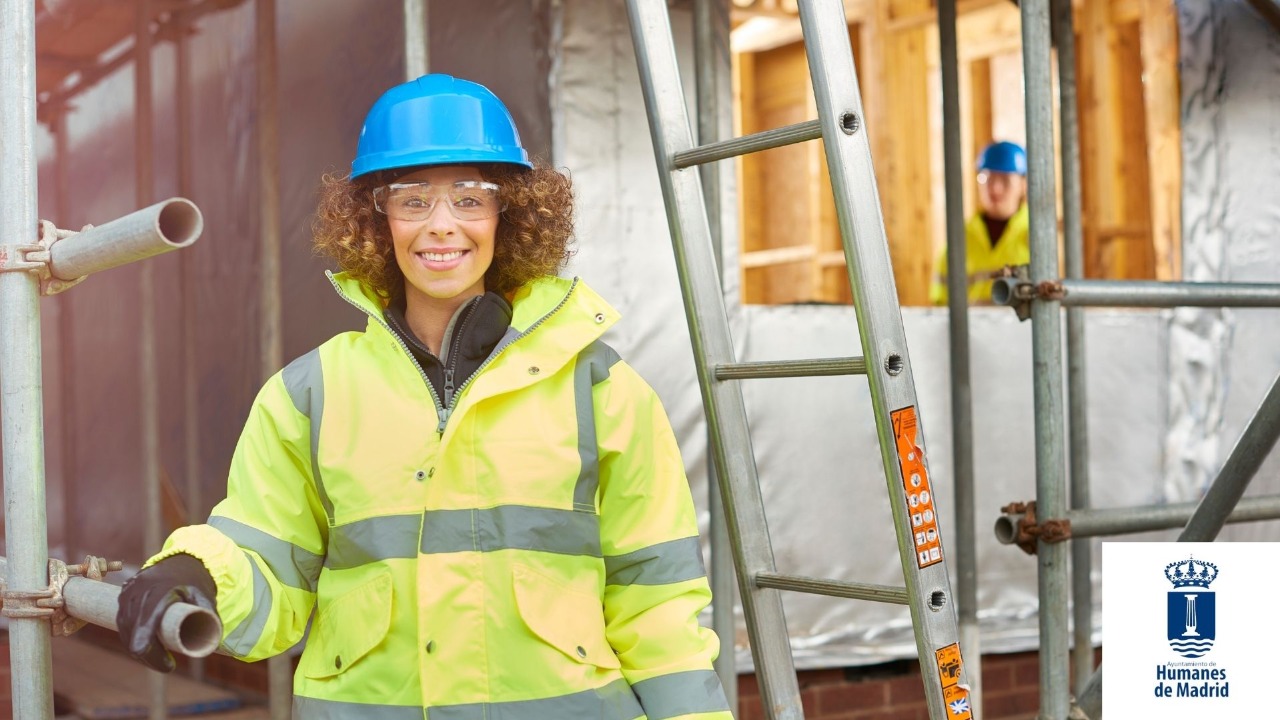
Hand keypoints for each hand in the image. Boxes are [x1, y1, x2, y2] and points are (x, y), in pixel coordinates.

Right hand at [116, 553, 217, 671]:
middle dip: (148, 656)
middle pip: (133, 636)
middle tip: (166, 665)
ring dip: (138, 647)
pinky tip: (146, 644)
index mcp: (160, 593)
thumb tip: (210, 644)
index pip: (145, 633)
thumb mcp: (206, 598)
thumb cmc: (196, 581)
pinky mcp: (122, 595)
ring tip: (158, 656)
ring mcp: (128, 593)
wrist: (183, 559)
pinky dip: (132, 636)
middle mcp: (139, 593)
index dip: (153, 655)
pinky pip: (123, 622)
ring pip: (125, 630)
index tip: (169, 666)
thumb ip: (209, 618)